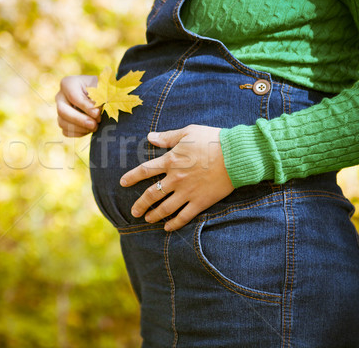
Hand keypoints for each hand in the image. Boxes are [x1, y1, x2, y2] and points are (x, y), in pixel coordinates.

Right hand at [56, 75, 101, 136]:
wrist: (99, 94)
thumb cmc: (100, 88)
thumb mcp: (101, 88)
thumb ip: (98, 97)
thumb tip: (94, 112)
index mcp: (68, 84)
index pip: (73, 97)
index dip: (85, 107)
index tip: (97, 113)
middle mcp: (60, 96)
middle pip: (62, 111)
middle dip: (79, 120)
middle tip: (94, 125)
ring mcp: (60, 110)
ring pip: (62, 123)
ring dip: (80, 128)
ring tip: (95, 127)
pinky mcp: (63, 121)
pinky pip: (66, 131)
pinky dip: (79, 133)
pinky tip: (89, 129)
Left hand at [119, 125, 233, 230]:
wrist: (236, 155)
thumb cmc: (213, 139)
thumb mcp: (188, 132)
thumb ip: (167, 137)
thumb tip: (149, 137)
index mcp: (171, 160)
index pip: (145, 170)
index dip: (132, 177)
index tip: (122, 182)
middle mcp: (175, 178)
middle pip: (152, 194)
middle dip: (140, 204)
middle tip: (133, 211)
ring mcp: (187, 192)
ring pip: (165, 208)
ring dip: (154, 215)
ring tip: (147, 219)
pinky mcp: (200, 202)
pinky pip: (184, 216)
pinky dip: (174, 223)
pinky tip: (167, 227)